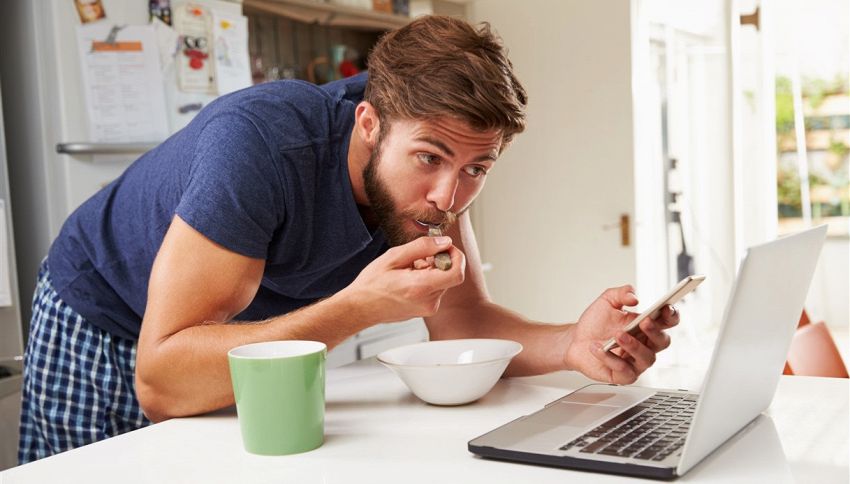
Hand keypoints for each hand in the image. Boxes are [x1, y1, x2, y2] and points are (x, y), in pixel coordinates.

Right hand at [343, 235, 465, 323]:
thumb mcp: (394, 256)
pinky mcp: (426, 310)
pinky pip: (435, 289)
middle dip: (438, 261)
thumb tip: (445, 242)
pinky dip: (427, 280)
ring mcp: (428, 308)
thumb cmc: (372, 284)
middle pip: (450, 274)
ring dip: (431, 270)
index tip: (444, 247)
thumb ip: (422, 247)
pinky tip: (408, 279)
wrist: (360, 308)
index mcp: (421, 287)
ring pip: (442, 281)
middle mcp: (429, 301)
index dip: (456, 256)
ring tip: (408, 269)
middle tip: (416, 258)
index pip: (457, 272)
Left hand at [562, 285, 679, 383]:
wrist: (576, 339)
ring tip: (618, 335)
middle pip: (663, 341)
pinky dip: (611, 359)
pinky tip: (599, 348)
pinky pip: (624, 371)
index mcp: (647, 326)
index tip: (665, 307)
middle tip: (643, 322)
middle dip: (655, 331)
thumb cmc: (596, 322)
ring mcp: (636, 362)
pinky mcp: (624, 375)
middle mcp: (646, 345)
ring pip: (647, 358)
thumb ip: (621, 293)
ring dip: (634, 346)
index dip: (671, 315)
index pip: (668, 321)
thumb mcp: (607, 301)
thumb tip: (634, 297)